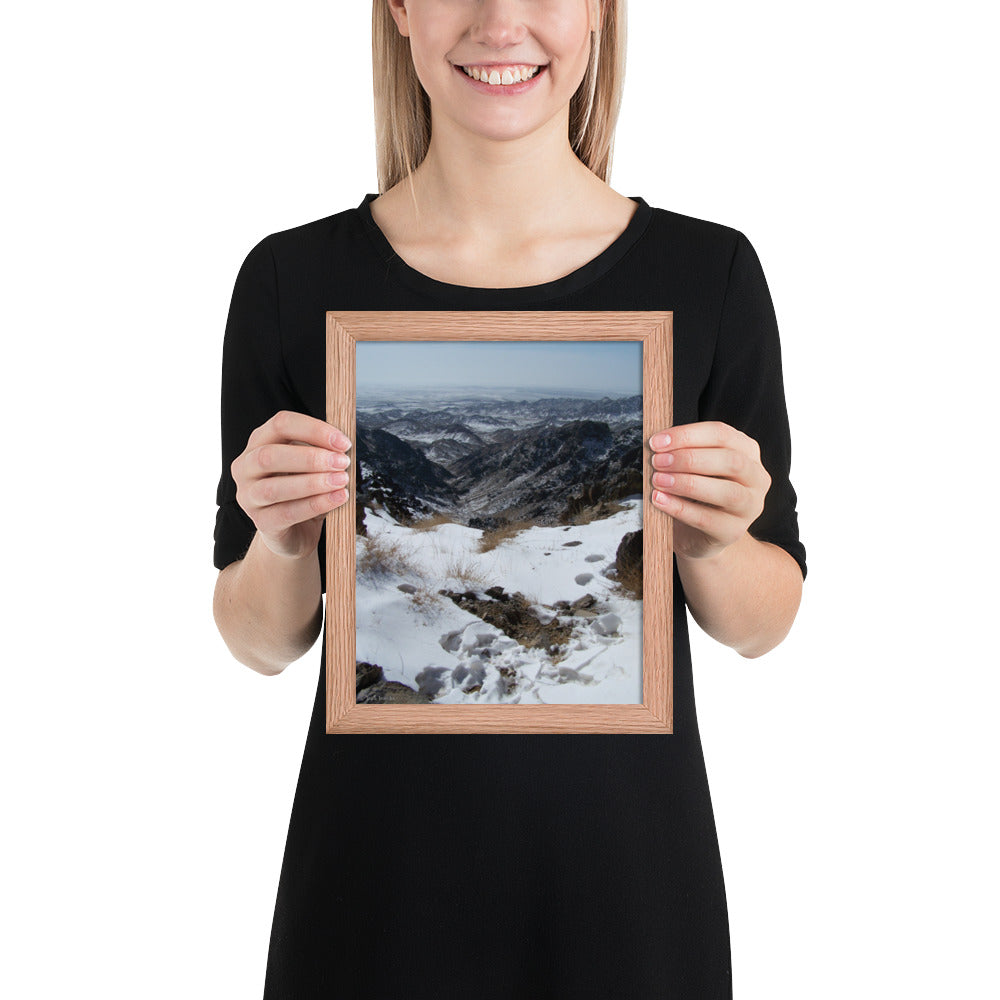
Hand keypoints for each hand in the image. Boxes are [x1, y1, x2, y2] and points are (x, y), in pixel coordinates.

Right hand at [231, 410, 351, 560]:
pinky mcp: (261, 523)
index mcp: (258, 443)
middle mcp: (246, 468)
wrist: (294, 533)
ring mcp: (248, 497)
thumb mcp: (310, 466)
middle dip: (311, 458)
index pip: (280, 424)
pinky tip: (337, 498)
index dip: (314, 430)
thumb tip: (343, 446)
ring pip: (274, 487)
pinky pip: (287, 513)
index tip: (343, 442)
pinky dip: (315, 504)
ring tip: (342, 481)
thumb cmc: (303, 492)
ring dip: (313, 482)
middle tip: (342, 462)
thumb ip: (322, 452)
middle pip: (270, 455)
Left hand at [648, 421, 770, 560]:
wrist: (699, 535)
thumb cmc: (696, 494)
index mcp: (747, 451)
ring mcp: (750, 506)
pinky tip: (660, 500)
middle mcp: (756, 477)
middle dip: (689, 458)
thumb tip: (657, 444)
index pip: (721, 434)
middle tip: (657, 461)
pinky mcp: (734, 531)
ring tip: (658, 480)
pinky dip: (680, 508)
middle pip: (730, 461)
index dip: (687, 435)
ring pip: (727, 492)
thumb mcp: (693, 468)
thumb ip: (682, 453)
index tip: (657, 442)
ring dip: (688, 483)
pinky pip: (708, 519)